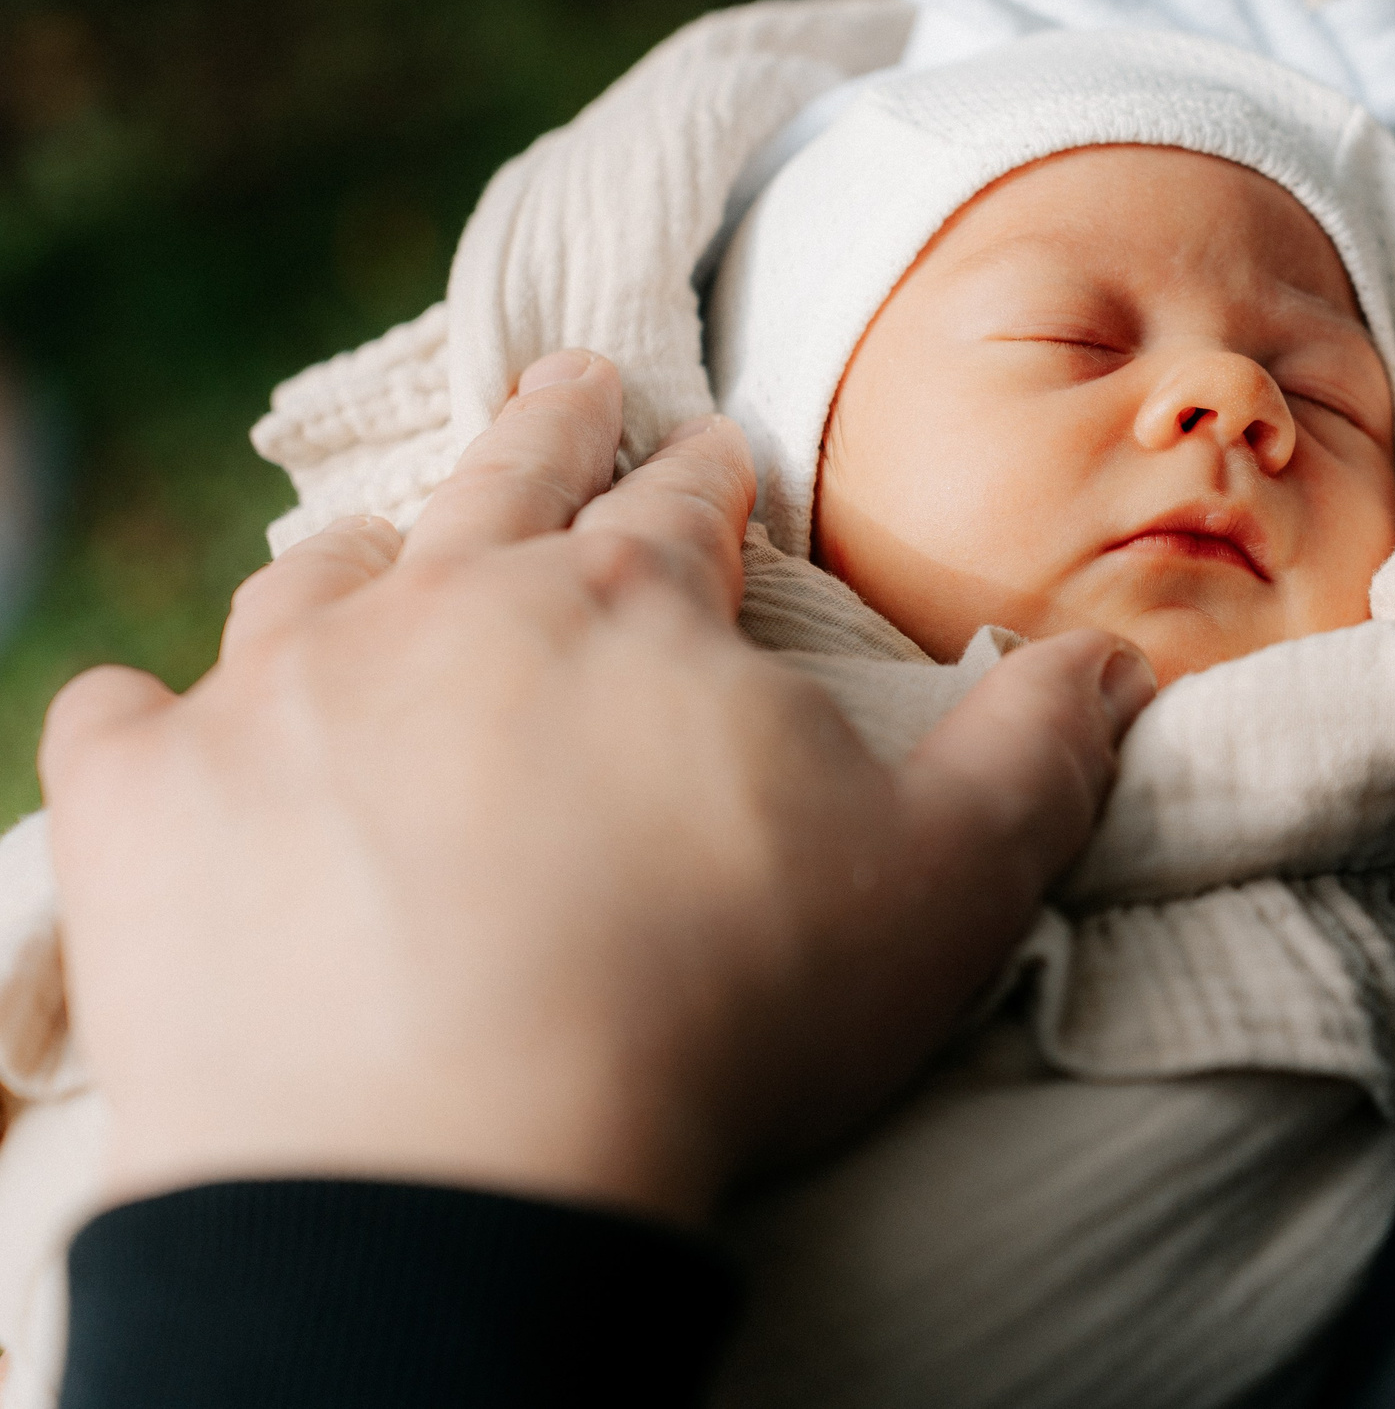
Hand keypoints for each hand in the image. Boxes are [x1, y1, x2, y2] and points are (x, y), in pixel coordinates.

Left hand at [37, 351, 1153, 1224]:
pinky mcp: (147, 813)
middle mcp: (445, 615)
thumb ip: (1038, 748)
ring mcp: (278, 702)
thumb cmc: (721, 1009)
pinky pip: (123, 722)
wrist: (450, 1168)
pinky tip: (158, 726)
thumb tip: (1115, 652)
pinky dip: (148, 719)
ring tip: (375, 548)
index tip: (718, 449)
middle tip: (566, 382)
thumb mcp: (947, 879)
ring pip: (314, 581)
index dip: (708, 476)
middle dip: (548, 429)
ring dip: (360, 559)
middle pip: (502, 488)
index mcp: (629, 612)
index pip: (679, 507)